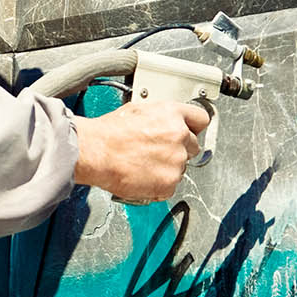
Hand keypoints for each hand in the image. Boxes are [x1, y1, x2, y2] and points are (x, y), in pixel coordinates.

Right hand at [70, 98, 210, 201]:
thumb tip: (163, 123)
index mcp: (172, 114)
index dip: (194, 127)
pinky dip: (158, 185)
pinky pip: (170, 185)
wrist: (95, 152)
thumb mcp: (136, 111)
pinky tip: (142, 176)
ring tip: (143, 164)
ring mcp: (176, 160)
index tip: (192, 132)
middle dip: (179, 149)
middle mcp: (179, 135)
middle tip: (158, 152)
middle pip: (193, 146)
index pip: (201, 119)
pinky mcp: (169, 182)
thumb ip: (159, 117)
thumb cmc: (108, 133)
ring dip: (167, 168)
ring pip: (181, 167)